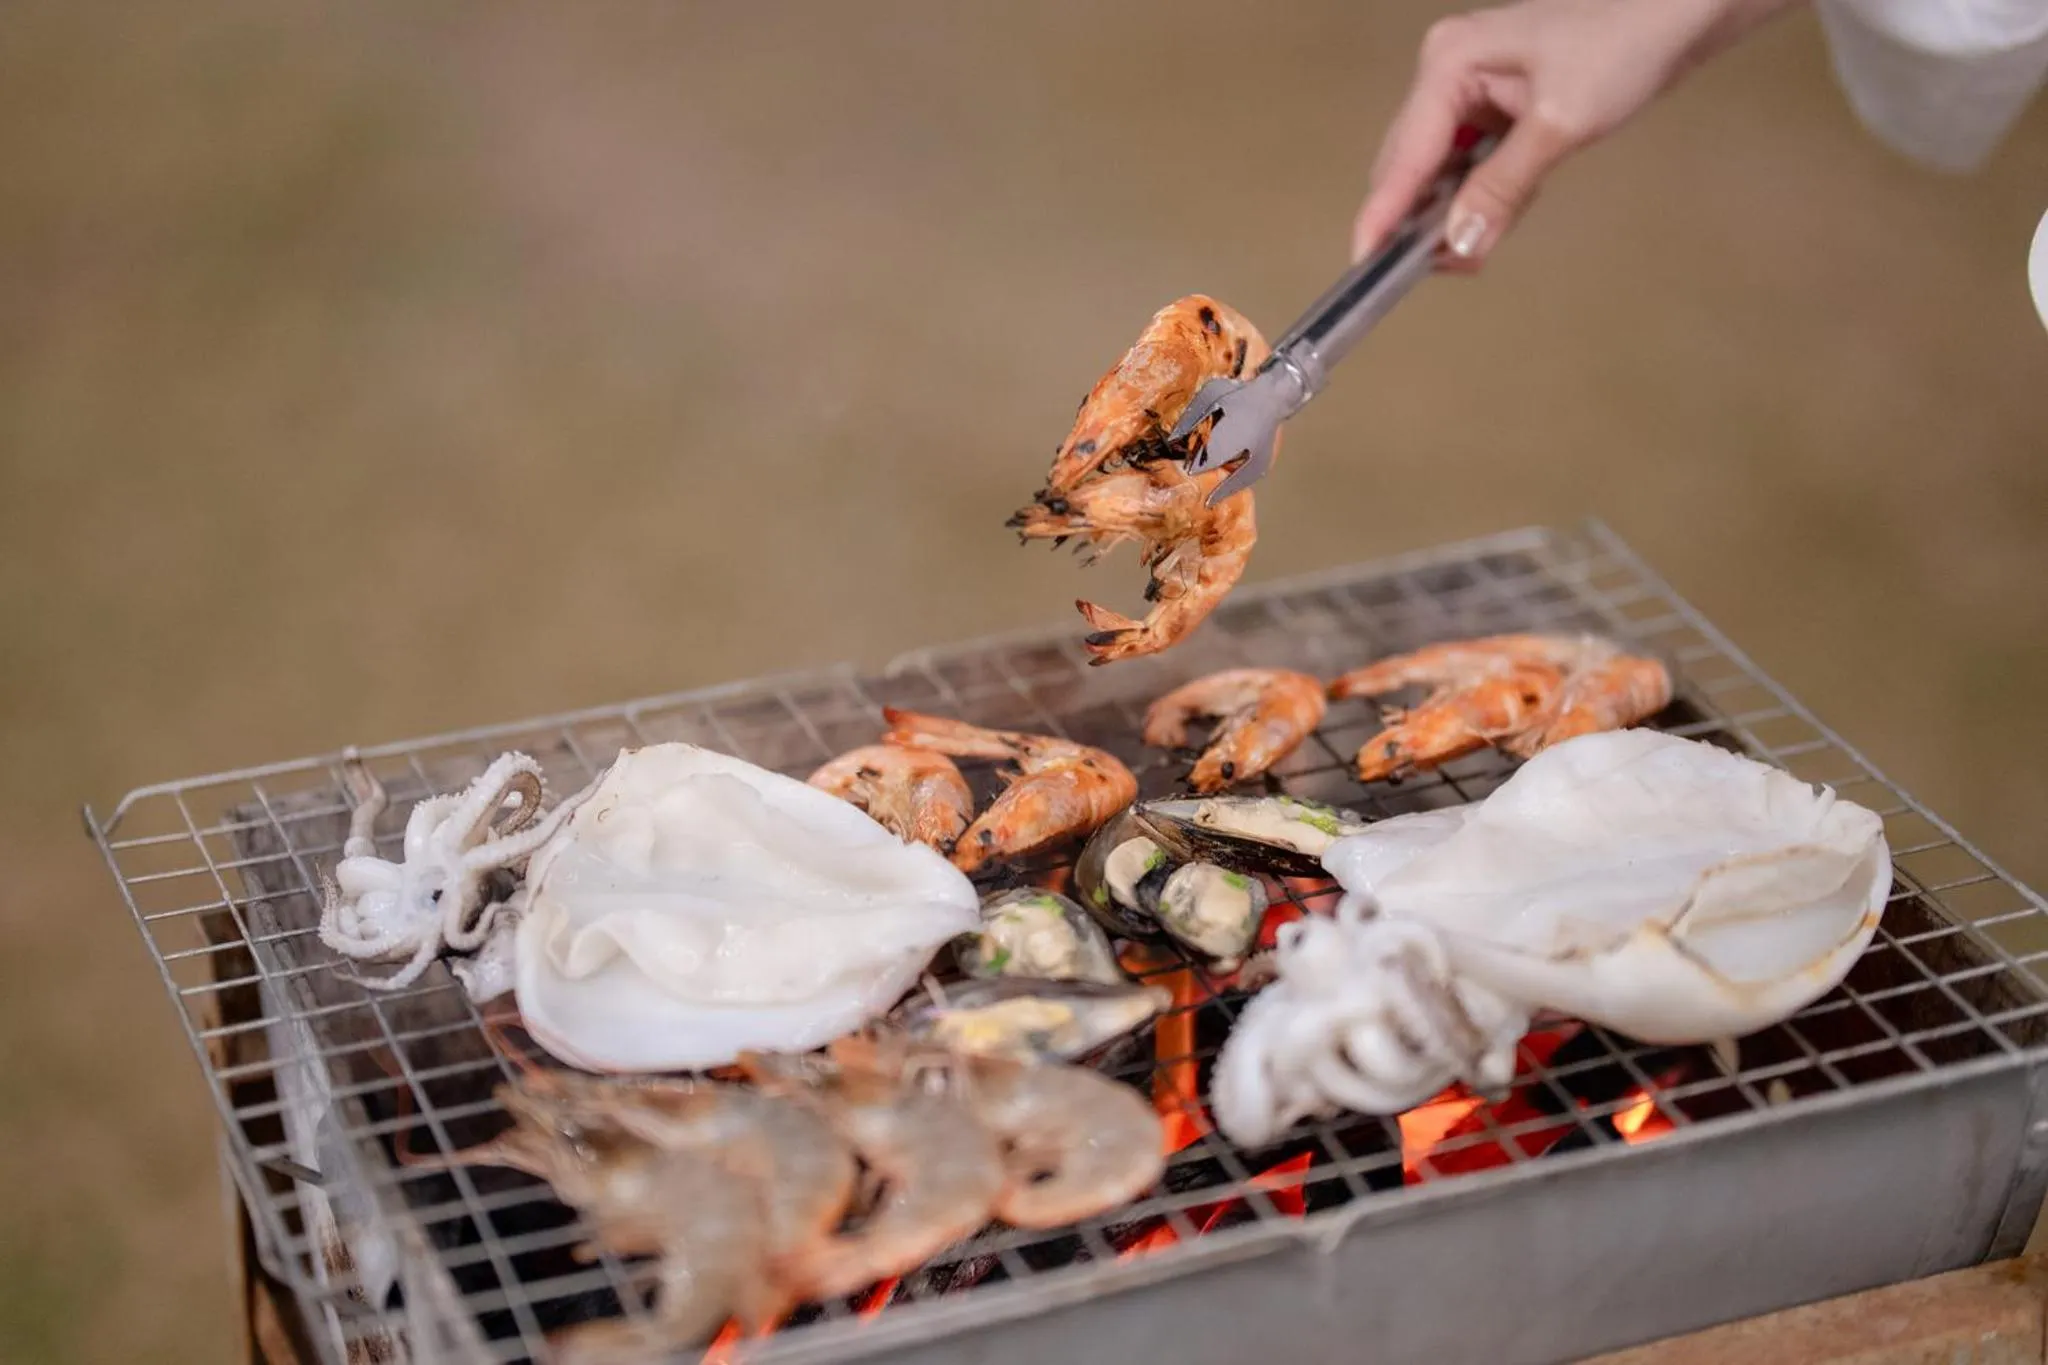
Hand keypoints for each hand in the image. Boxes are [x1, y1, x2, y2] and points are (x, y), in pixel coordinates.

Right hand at [1351, 0, 1803, 268]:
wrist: (1684, 9)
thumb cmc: (1625, 46)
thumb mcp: (1560, 124)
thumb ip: (1503, 188)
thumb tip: (1458, 246)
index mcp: (1449, 64)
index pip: (1405, 154)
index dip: (1383, 213)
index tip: (1363, 264)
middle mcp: (1448, 72)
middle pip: (1411, 162)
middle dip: (1417, 219)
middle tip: (1428, 272)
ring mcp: (1472, 87)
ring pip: (1440, 167)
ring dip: (1448, 214)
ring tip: (1465, 257)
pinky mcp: (1500, 102)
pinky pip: (1471, 162)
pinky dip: (1477, 197)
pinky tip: (1490, 224)